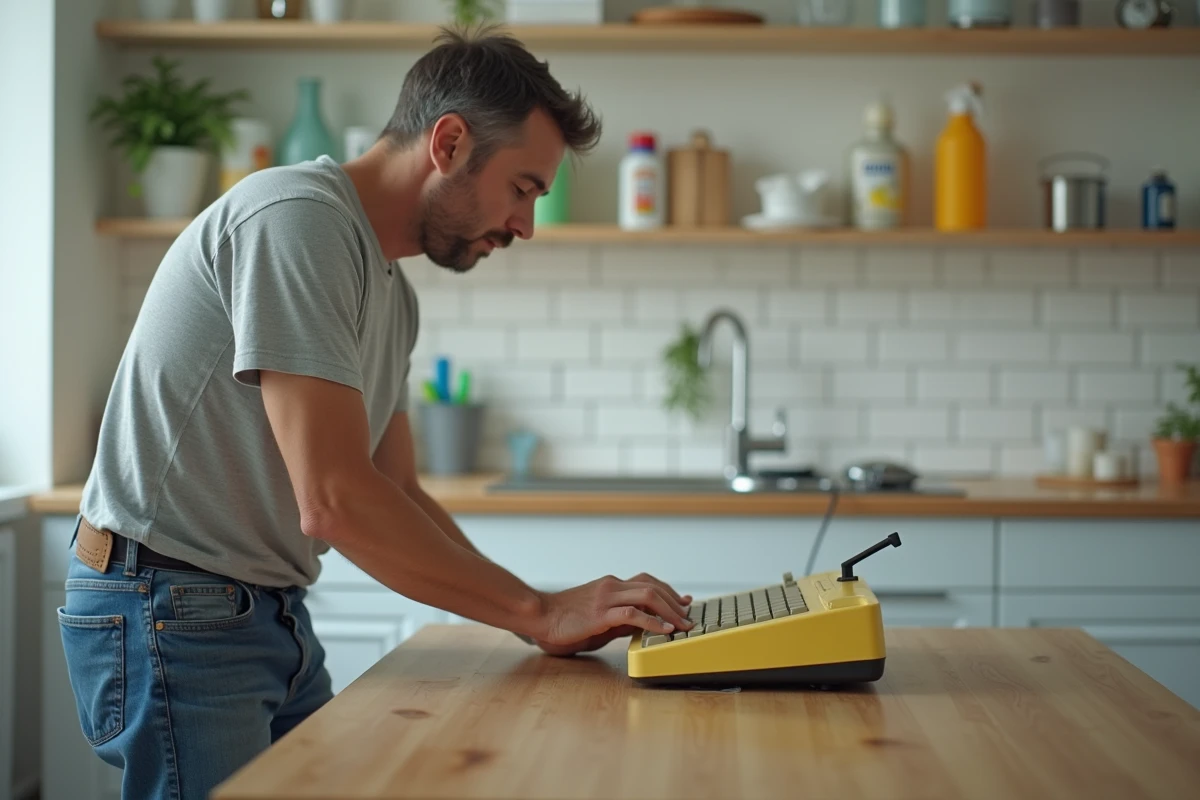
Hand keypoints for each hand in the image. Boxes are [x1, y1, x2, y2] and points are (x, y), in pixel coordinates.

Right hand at [531, 573, 693, 656]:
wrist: (539, 614)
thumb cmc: (565, 619)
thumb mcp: (599, 617)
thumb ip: (620, 618)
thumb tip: (643, 625)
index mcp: (611, 585)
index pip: (647, 582)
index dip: (669, 591)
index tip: (684, 602)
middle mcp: (612, 586)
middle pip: (653, 587)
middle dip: (675, 602)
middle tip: (689, 617)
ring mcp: (606, 597)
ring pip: (648, 596)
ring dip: (670, 611)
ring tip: (683, 625)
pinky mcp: (600, 613)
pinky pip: (633, 614)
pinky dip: (653, 621)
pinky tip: (665, 630)